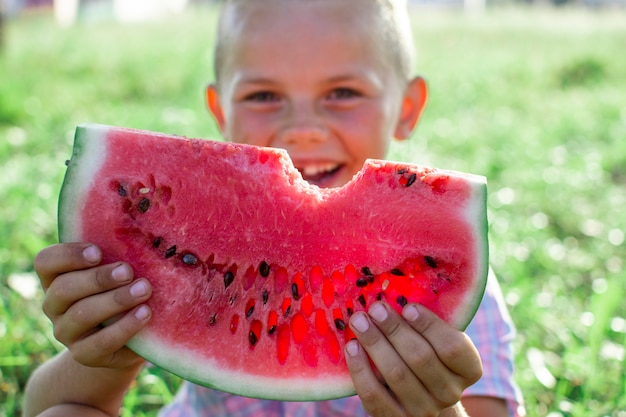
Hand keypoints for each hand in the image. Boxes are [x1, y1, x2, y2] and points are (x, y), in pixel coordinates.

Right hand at [34, 242, 151, 368]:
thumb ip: (117, 257)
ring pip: (81, 315)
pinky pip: (101, 342)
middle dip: (98, 279)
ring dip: (115, 300)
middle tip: (127, 271)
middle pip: (64, 289)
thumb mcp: (116, 275)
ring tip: (144, 289)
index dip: (68, 255)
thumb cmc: (122, 292)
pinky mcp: (83, 354)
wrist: (127, 339)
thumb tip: (141, 236)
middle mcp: (55, 305)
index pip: (45, 262)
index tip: (98, 252)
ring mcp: (66, 332)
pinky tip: (145, 313)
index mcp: (56, 278)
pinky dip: (125, 326)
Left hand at [345, 302, 481, 416]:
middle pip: (421, 358)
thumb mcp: (437, 339)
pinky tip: (351, 347)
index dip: (430, 326)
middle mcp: (450, 393)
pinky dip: (360, 369)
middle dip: (394, 329)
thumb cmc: (428, 355)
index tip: (408, 306)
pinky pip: (374, 395)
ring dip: (374, 343)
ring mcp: (423, 410)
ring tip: (358, 321)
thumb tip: (396, 286)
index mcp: (468, 369)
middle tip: (376, 308)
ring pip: (396, 375)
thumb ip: (428, 321)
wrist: (422, 399)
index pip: (453, 348)